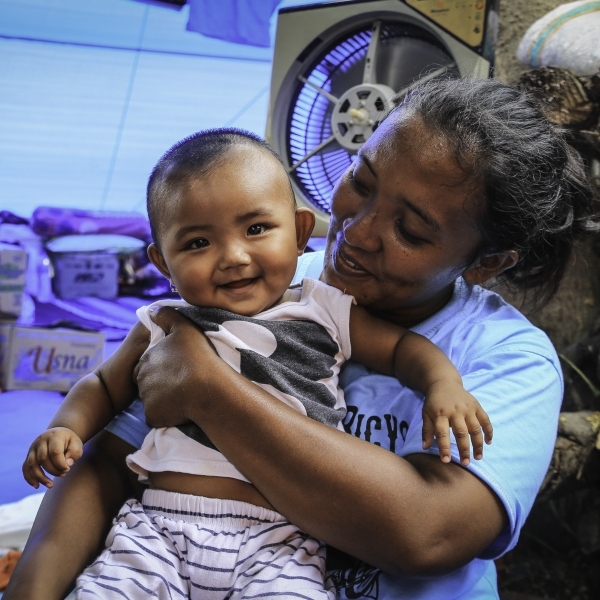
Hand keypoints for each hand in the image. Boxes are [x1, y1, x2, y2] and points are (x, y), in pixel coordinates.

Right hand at [22, 427, 82, 488]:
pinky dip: (30, 478)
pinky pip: (25, 468)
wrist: (60, 434)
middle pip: (43, 459)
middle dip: (53, 470)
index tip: (68, 469)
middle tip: (63, 474)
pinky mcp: (28, 455)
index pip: (54, 452)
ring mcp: (32, 448)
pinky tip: (37, 486)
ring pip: (32, 465)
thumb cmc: (70, 442)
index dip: (60, 464)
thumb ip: (74, 453)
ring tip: (51, 485)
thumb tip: (67, 465)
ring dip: (41, 477)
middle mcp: (41, 441)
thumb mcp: (77, 444)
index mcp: (54, 436)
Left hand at [136, 306, 217, 427]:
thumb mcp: (183, 328)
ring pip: (153, 399)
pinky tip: (182, 408)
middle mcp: (141, 379)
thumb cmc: (198, 357)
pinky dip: (167, 414)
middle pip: (148, 382)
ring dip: (165, 398)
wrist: (208, 389)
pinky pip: (158, 416)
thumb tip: (151, 310)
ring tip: (185, 395)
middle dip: (161, 382)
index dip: (164, 365)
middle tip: (183, 381)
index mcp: (146, 359)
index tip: (179, 367)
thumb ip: (166, 316)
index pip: (148, 363)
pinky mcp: (153, 417)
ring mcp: (146, 400)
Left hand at [421, 380, 492, 465]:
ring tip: (477, 457)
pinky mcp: (477, 406)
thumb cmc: (434, 402)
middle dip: (464, 449)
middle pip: (461, 433)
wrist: (444, 383)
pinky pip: (485, 420)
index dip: (444, 447)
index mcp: (440, 414)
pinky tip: (488, 443)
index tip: (446, 461)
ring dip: (478, 444)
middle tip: (465, 463)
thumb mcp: (426, 414)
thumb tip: (425, 447)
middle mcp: (455, 411)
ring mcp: (468, 408)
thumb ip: (427, 430)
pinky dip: (489, 431)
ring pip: (475, 429)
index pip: (442, 433)